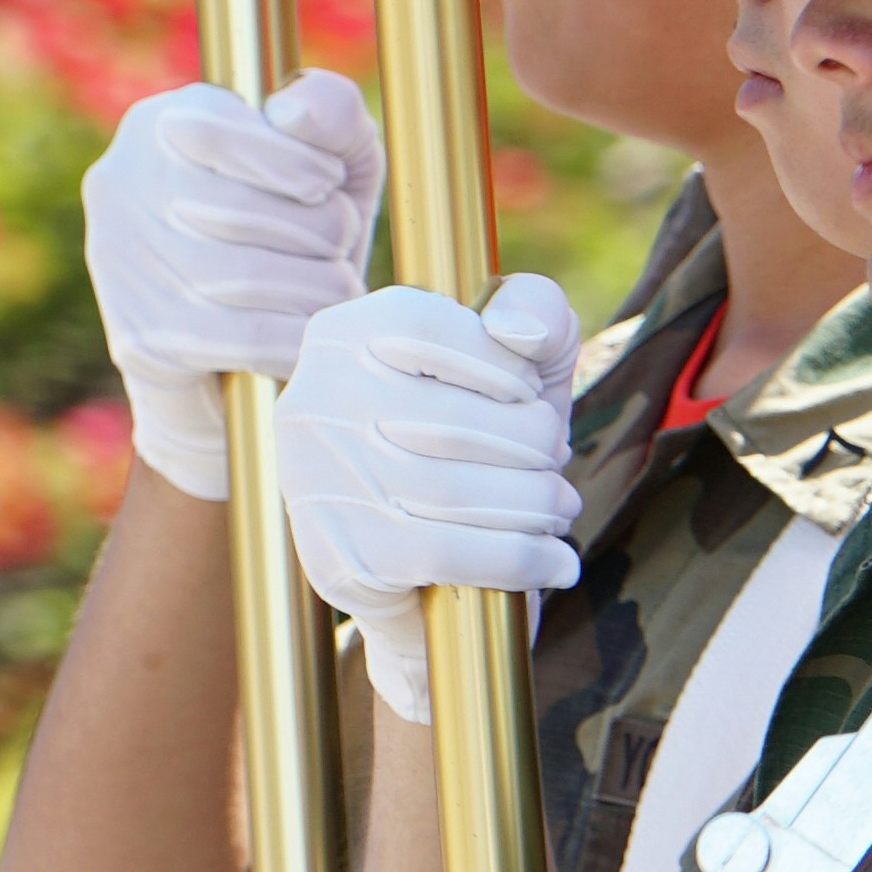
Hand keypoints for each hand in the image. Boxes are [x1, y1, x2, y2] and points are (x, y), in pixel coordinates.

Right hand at [82, 73, 383, 499]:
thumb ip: (332, 115)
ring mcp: (119, 264)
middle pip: (242, 209)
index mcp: (161, 123)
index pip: (231, 132)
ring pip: (246, 276)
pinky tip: (307, 336)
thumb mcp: (331, 166)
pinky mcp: (138, 338)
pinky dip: (293, 339)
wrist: (231, 375)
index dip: (302, 166)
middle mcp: (120, 184)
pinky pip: (241, 337)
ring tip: (333, 291)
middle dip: (321, 234)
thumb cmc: (293, 245)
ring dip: (317, 289)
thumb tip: (296, 112)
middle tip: (338, 253)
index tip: (328, 190)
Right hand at [276, 276, 586, 716]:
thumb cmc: (483, 435)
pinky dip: (522, 558)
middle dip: (532, 447)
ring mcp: (315, 485)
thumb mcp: (520, 357)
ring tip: (559, 507)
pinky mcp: (335, 559)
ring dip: (534, 504)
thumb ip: (535, 309)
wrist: (429, 561)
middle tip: (555, 463)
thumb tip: (518, 331)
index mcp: (344, 335)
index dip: (502, 366)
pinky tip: (557, 562)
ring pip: (453, 492)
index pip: (426, 330)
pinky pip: (447, 553)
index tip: (531, 396)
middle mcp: (313, 403)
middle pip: (449, 421)